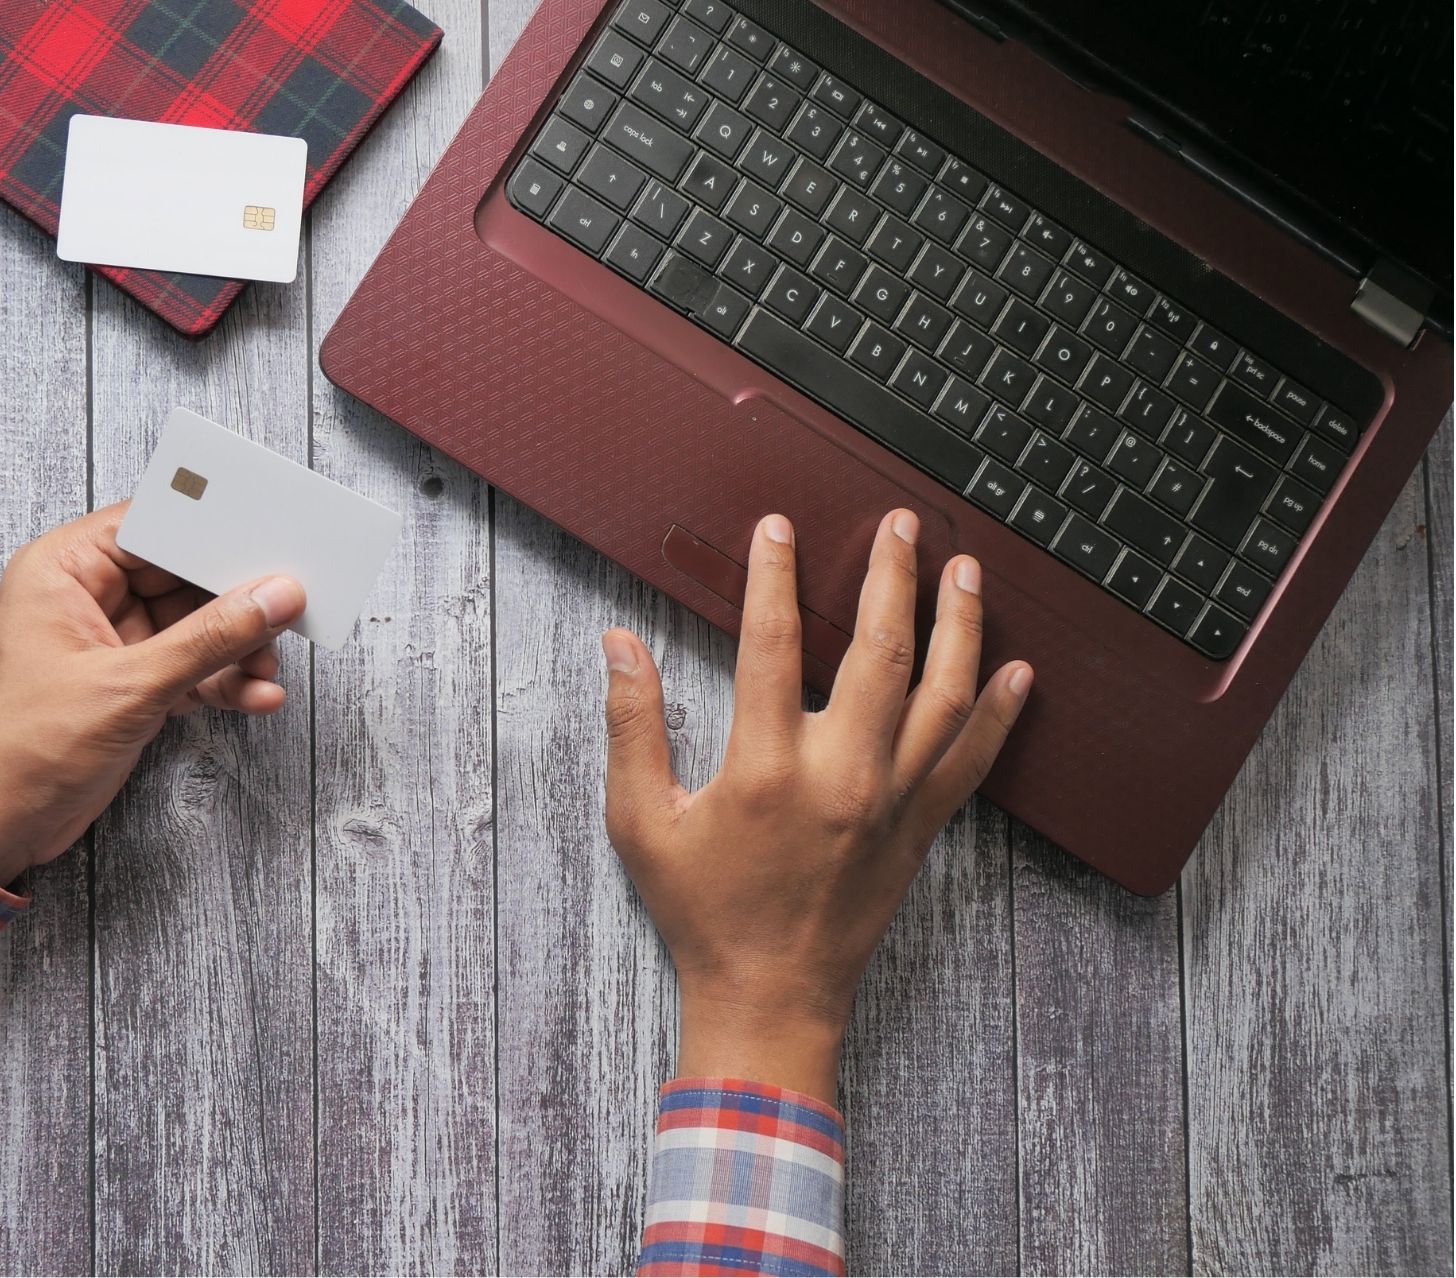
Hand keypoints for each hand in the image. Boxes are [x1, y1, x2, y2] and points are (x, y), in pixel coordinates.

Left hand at [0, 502, 305, 885]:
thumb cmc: (18, 750)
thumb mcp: (127, 686)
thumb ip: (208, 639)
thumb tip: (273, 596)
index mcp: (63, 570)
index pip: (152, 527)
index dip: (212, 531)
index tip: (270, 540)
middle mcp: (85, 599)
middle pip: (180, 577)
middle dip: (235, 600)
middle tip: (289, 609)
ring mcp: (107, 646)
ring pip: (191, 628)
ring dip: (235, 649)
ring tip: (270, 668)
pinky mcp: (124, 689)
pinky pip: (187, 670)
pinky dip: (221, 683)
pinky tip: (256, 696)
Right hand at [601, 510, 1032, 1103]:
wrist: (769, 998)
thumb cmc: (701, 913)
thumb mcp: (640, 822)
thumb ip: (632, 727)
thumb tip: (619, 646)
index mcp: (765, 769)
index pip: (772, 646)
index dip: (773, 579)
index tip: (778, 529)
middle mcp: (840, 778)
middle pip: (879, 654)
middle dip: (891, 578)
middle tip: (899, 525)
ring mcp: (891, 803)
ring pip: (942, 697)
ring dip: (958, 626)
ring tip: (965, 570)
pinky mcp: (920, 831)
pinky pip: (972, 761)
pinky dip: (998, 714)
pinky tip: (1018, 673)